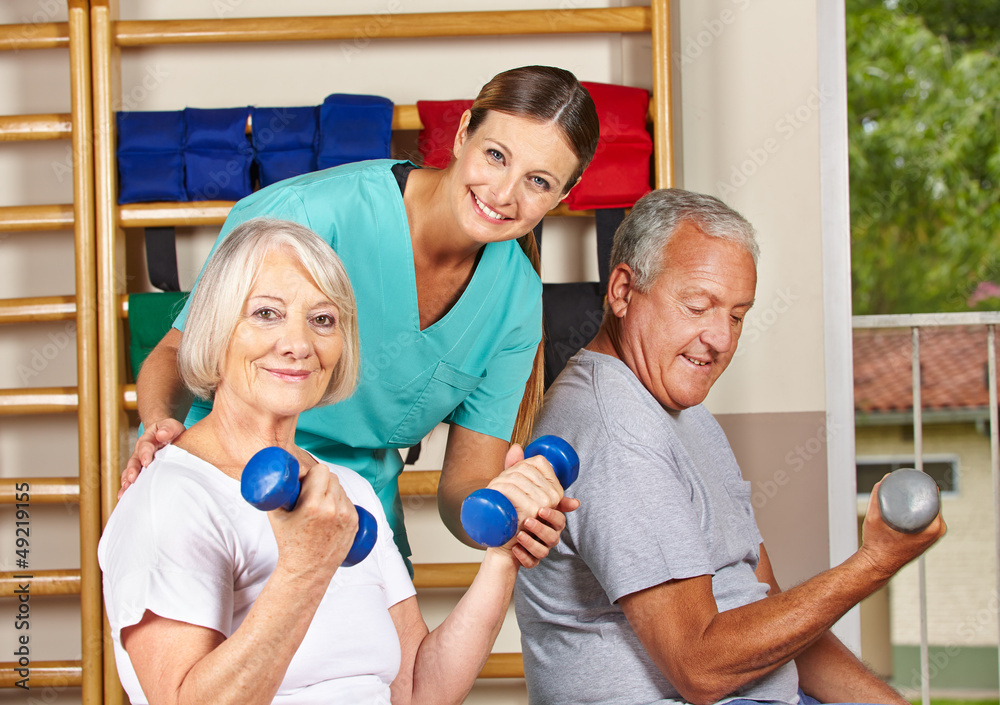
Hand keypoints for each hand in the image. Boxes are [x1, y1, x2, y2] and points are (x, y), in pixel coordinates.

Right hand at [119, 418, 185, 497]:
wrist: (165, 434)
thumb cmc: (170, 432)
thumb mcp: (172, 426)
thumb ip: (168, 429)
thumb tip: (161, 434)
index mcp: (148, 439)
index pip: (145, 445)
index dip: (145, 454)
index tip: (146, 462)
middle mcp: (140, 451)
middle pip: (134, 460)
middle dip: (132, 470)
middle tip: (132, 479)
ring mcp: (138, 461)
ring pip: (129, 471)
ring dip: (126, 480)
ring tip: (125, 490)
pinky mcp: (139, 470)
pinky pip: (130, 479)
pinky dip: (126, 487)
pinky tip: (123, 497)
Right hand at [268, 462, 358, 578]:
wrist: (307, 570)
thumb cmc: (289, 544)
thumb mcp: (276, 516)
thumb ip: (277, 493)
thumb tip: (277, 475)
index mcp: (313, 505)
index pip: (320, 470)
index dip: (312, 473)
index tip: (305, 481)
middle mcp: (332, 509)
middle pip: (332, 477)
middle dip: (321, 481)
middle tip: (310, 492)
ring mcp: (346, 516)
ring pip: (341, 488)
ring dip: (331, 491)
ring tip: (319, 504)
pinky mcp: (354, 522)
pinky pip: (348, 501)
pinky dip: (340, 502)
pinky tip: (330, 511)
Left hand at [486, 444, 579, 565]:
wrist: (498, 537)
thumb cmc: (511, 509)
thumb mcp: (515, 488)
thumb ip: (517, 468)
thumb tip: (517, 447)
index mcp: (552, 511)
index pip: (558, 507)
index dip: (551, 505)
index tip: (537, 501)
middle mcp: (551, 529)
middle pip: (556, 526)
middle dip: (543, 522)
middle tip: (528, 515)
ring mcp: (542, 546)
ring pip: (547, 546)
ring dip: (535, 538)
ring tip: (522, 530)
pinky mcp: (531, 559)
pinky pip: (533, 561)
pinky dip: (525, 555)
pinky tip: (516, 549)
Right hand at [858, 475, 945, 579]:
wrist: (878, 564)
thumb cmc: (878, 545)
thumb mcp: (875, 517)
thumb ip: (878, 495)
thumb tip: (887, 478)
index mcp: (933, 527)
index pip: (935, 497)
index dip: (924, 484)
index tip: (911, 478)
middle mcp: (937, 531)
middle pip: (933, 501)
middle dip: (920, 491)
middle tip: (904, 484)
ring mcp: (934, 535)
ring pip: (930, 509)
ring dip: (919, 500)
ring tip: (905, 493)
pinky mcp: (928, 537)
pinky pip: (928, 517)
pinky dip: (920, 509)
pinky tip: (911, 504)